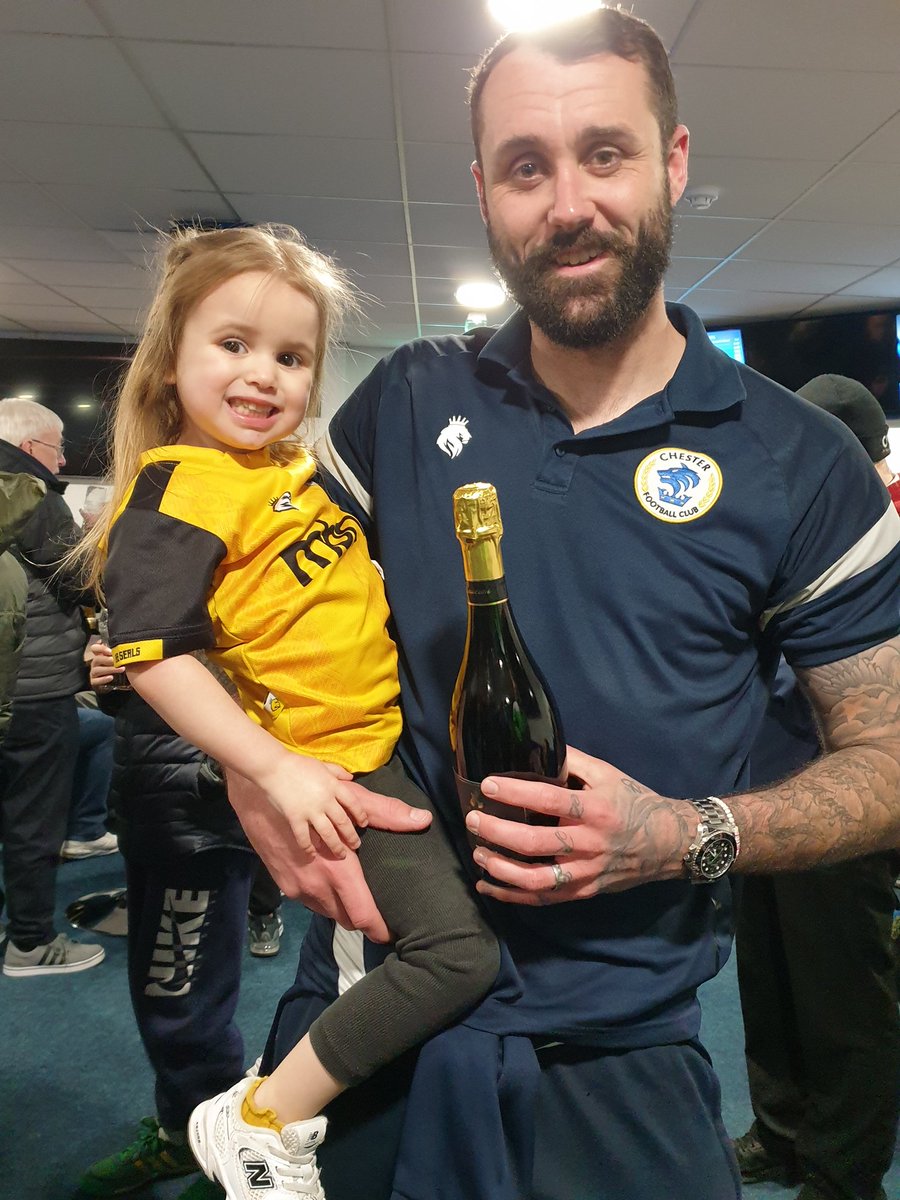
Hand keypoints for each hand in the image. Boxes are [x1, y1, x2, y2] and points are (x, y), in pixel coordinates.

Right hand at [88, 641, 127, 691]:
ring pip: (97, 670)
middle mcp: (95, 664)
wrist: (118, 683)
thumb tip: (128, 648)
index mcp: (101, 656)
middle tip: (115, 661)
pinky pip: (95, 681)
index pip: (95, 648)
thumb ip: (120, 654)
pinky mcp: (94, 682)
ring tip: (121, 669)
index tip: (110, 651)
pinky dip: (103, 679)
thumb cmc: (119, 668)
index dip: (101, 648)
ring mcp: (93, 673)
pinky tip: (111, 677)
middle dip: (107, 660)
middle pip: (96, 659)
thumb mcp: (120, 660)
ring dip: (109, 669)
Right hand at [226, 768, 431, 941]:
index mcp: (338, 870)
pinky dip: (325, 899)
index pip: (363, 917)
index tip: (393, 931)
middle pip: (348, 920)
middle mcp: (317, 886)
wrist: (257, 792)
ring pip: (329, 913)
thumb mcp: (350, 797)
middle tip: (380, 910)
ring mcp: (297, 889)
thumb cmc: (307, 789)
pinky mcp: (284, 885)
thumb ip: (386, 813)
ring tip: (358, 894)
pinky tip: (330, 881)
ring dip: (343, 908)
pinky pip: (312, 903)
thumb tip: (423, 819)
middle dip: (365, 919)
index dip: (380, 929)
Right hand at [256, 750, 378, 857]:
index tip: (363, 823)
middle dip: (351, 836)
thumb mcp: (322, 764)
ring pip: (328, 833)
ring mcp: (310, 811)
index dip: (361, 815)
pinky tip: (312, 854)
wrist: (274, 767)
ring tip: (341, 854)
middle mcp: (325, 800)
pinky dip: (309, 847)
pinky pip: (304, 837)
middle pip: (343, 822)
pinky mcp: (295, 818)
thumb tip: (351, 777)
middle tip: (356, 845)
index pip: (353, 803)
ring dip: (336, 846)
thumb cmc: (298, 764)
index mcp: (333, 786)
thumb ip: (338, 771)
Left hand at [464, 746, 694, 904]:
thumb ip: (572, 761)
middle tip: (473, 820)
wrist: (669, 844)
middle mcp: (590, 843)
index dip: (516, 792)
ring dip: (501, 869)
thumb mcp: (608, 774)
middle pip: (536, 843)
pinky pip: (544, 899)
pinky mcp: (584, 892)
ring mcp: (586, 872)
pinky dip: (512, 896)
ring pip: (537, 879)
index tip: (488, 785)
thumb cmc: (634, 802)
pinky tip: (488, 885)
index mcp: (596, 809)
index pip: (550, 799)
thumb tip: (536, 745)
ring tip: (478, 854)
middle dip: (498, 832)